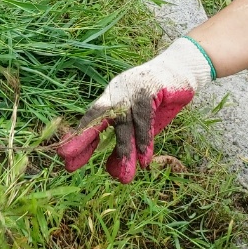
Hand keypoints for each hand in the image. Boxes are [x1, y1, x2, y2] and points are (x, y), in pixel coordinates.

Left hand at [55, 37, 212, 182]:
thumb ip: (127, 146)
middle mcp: (116, 91)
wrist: (181, 70)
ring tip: (124, 177)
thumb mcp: (141, 128)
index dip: (80, 139)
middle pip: (97, 114)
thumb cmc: (158, 101)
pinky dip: (144, 137)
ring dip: (124, 149)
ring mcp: (132, 87)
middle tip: (68, 160)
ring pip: (123, 120)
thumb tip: (114, 174)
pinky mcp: (149, 86)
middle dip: (83, 137)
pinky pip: (143, 115)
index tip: (66, 160)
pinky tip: (144, 158)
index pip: (91, 120)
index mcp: (110, 99)